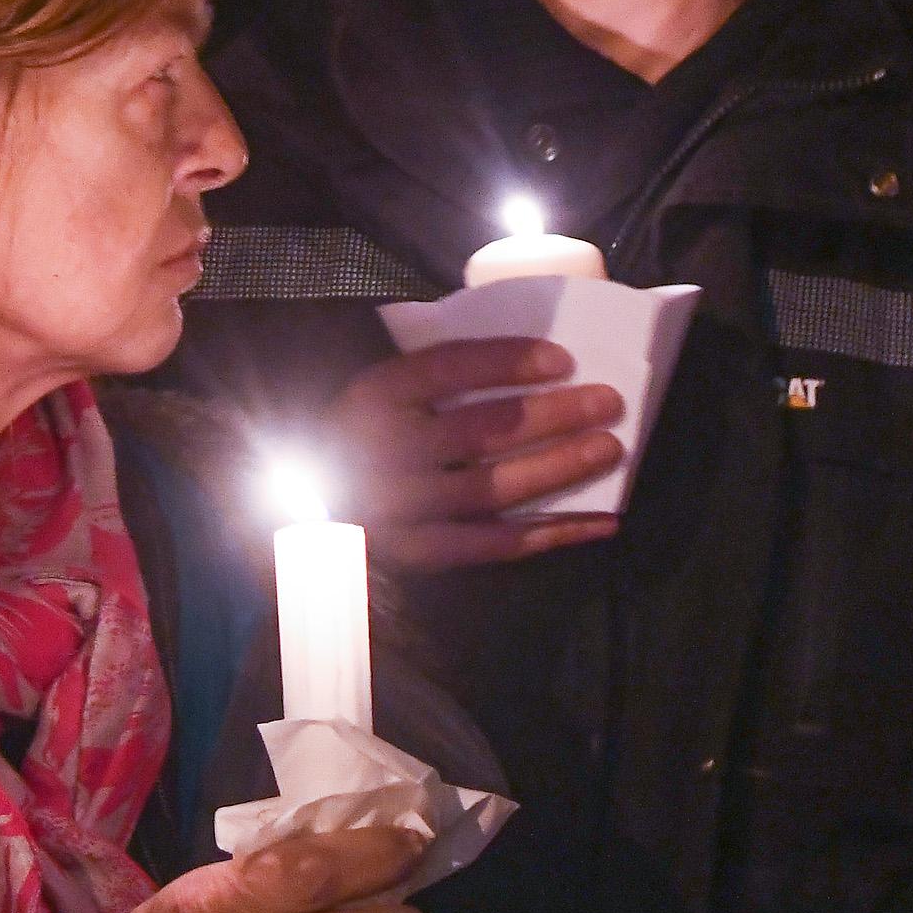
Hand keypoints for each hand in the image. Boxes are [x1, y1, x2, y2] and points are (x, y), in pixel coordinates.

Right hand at [323, 341, 622, 570]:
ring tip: (610, 450)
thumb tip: (525, 361)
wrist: (302, 509)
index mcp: (374, 397)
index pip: (447, 368)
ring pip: (496, 488)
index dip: (507, 361)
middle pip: (482, 429)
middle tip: (608, 402)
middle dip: (553, 414)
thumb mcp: (377, 393)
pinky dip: (554, 533)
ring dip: (560, 468)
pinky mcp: (423, 553)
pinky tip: (600, 521)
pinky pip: (499, 544)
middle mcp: (387, 451)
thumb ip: (430, 377)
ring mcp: (405, 508)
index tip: (562, 358)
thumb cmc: (357, 437)